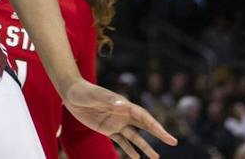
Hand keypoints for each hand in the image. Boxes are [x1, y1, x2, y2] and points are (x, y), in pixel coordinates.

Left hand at [62, 79, 177, 158]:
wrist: (72, 93)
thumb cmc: (85, 92)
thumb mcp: (97, 95)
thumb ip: (110, 100)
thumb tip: (124, 105)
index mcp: (124, 105)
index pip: (144, 117)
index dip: (156, 126)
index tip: (167, 135)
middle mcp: (123, 114)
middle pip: (145, 126)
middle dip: (159, 134)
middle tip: (173, 142)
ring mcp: (116, 122)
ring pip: (135, 137)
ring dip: (145, 147)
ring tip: (156, 157)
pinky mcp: (107, 129)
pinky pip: (121, 141)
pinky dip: (129, 149)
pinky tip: (136, 158)